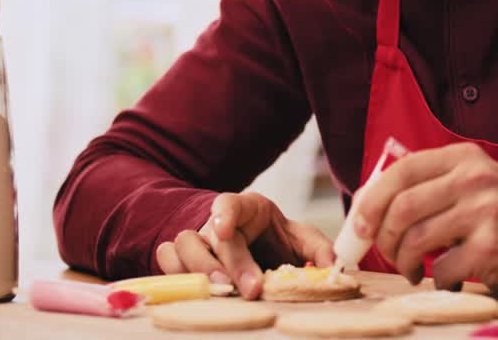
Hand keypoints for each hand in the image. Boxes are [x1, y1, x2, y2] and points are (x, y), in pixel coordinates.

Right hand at [155, 191, 334, 299]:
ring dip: (197, 272)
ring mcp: (196, 242)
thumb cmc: (276, 241)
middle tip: (249, 289)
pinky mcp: (182, 261)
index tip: (225, 230)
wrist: (257, 248)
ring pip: (179, 248)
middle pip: (208, 237)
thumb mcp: (300, 239)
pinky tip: (197, 295)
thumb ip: (317, 249)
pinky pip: (166, 262)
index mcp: (245, 209)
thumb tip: (331, 265)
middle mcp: (215, 224)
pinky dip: (175, 277)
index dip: (223, 214)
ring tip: (222, 294)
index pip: (228, 203)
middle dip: (227, 264)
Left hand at [352, 142, 497, 294]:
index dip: (371, 200)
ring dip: (405, 263)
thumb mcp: (470, 187)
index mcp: (465, 157)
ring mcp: (485, 210)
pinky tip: (448, 279)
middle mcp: (475, 177)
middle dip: (385, 239)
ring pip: (416, 239)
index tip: (359, 227)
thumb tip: (365, 208)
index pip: (402, 170)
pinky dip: (437, 281)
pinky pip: (441, 269)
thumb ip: (428, 188)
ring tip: (413, 271)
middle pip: (402, 207)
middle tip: (389, 256)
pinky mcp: (492, 245)